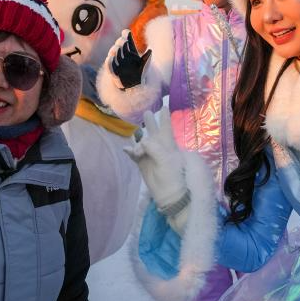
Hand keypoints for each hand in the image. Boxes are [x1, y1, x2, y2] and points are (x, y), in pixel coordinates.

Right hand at [108, 30, 151, 89]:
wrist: (136, 85)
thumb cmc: (140, 73)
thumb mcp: (144, 64)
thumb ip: (147, 57)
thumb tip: (150, 49)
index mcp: (130, 52)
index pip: (127, 41)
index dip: (126, 35)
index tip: (126, 32)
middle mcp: (122, 56)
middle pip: (119, 45)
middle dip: (121, 42)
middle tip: (124, 40)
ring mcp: (117, 63)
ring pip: (113, 54)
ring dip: (114, 50)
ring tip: (118, 47)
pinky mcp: (114, 72)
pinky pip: (109, 67)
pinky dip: (109, 63)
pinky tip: (110, 58)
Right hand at [124, 108, 189, 232]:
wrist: (170, 194)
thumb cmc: (173, 174)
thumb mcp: (165, 158)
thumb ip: (152, 147)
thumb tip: (140, 143)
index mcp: (168, 144)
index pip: (166, 127)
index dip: (164, 118)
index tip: (164, 106)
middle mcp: (159, 147)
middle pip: (154, 131)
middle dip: (151, 122)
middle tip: (147, 112)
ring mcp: (150, 156)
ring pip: (142, 143)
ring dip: (139, 137)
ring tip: (135, 131)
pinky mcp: (142, 165)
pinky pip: (134, 155)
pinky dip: (130, 152)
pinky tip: (126, 150)